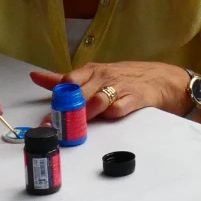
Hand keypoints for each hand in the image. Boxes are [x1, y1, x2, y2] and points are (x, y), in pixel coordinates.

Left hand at [30, 61, 188, 123]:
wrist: (164, 79)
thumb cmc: (126, 77)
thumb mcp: (95, 74)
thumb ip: (65, 79)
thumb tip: (35, 76)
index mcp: (92, 70)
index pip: (68, 82)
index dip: (56, 102)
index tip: (47, 120)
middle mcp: (104, 77)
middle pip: (79, 95)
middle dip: (65, 114)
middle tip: (56, 129)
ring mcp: (120, 87)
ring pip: (96, 101)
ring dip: (84, 116)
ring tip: (75, 130)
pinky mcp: (135, 98)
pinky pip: (119, 108)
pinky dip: (110, 115)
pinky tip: (105, 120)